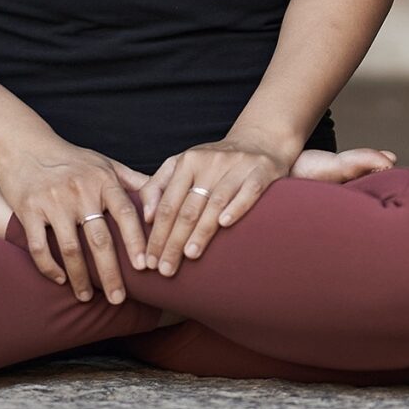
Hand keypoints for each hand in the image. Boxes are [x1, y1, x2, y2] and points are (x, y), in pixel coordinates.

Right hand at [0, 139, 151, 303]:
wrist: (24, 145)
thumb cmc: (71, 159)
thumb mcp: (104, 163)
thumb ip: (133, 181)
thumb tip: (163, 198)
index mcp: (103, 180)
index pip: (126, 215)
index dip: (137, 242)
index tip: (146, 267)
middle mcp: (80, 191)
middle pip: (100, 239)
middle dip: (111, 273)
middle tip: (119, 299)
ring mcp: (53, 201)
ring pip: (71, 249)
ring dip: (80, 278)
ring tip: (87, 297)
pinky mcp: (29, 210)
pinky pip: (40, 247)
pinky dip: (50, 268)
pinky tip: (59, 280)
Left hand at [136, 137, 295, 276]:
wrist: (259, 139)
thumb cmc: (214, 162)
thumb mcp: (182, 165)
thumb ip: (158, 187)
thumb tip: (146, 217)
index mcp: (187, 161)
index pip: (167, 204)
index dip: (157, 234)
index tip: (149, 261)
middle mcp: (210, 162)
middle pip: (188, 208)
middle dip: (173, 241)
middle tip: (165, 269)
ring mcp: (237, 166)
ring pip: (214, 202)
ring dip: (201, 231)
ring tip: (189, 255)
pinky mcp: (261, 171)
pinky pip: (248, 191)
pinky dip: (236, 207)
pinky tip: (225, 224)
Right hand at [139, 145, 396, 244]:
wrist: (260, 136)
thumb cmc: (289, 165)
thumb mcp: (324, 165)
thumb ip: (355, 162)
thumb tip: (392, 158)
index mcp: (260, 169)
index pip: (243, 192)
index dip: (230, 211)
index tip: (216, 236)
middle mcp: (227, 164)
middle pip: (204, 202)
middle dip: (186, 237)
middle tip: (175, 268)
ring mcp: (201, 160)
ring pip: (178, 200)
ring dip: (163, 234)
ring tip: (153, 265)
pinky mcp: (183, 161)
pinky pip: (160, 185)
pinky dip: (148, 209)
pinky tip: (136, 235)